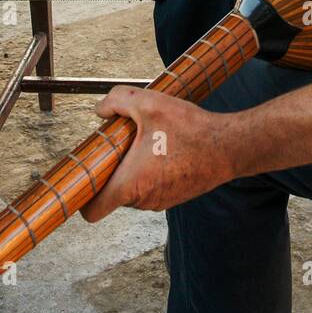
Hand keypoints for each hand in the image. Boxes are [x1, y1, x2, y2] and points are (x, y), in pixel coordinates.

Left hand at [80, 87, 235, 221]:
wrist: (230, 146)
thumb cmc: (191, 130)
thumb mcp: (150, 104)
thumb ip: (117, 101)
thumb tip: (100, 109)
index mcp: (131, 184)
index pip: (91, 210)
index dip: (81, 196)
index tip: (84, 176)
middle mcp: (143, 200)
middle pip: (111, 193)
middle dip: (111, 170)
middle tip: (122, 142)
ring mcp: (161, 202)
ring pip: (132, 189)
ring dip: (132, 170)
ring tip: (148, 142)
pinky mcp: (175, 197)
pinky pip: (150, 187)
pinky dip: (150, 172)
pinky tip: (164, 149)